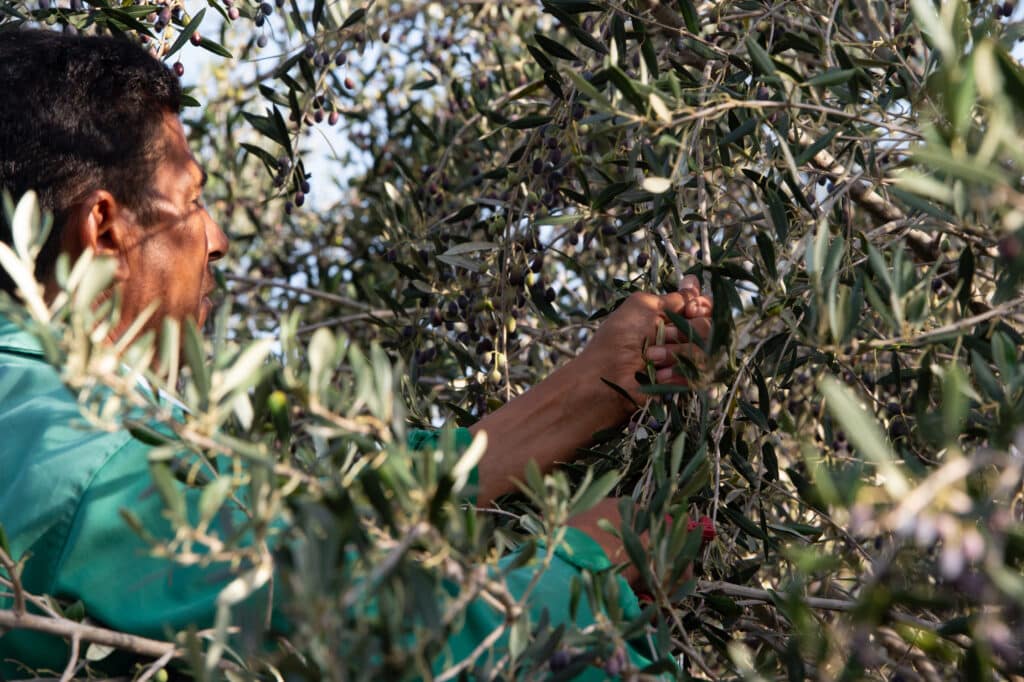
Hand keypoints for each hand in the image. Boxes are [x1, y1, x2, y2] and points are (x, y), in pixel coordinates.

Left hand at [577, 275, 712, 417]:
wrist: (606, 376)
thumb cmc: (618, 338)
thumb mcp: (642, 306)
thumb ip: (673, 297)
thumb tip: (693, 281)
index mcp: (673, 316)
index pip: (705, 306)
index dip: (702, 306)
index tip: (690, 309)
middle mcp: (684, 336)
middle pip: (709, 327)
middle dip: (683, 330)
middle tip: (662, 335)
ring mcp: (687, 360)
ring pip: (707, 351)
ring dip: (676, 352)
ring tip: (651, 357)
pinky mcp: (686, 382)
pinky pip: (700, 375)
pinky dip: (677, 372)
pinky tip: (658, 375)